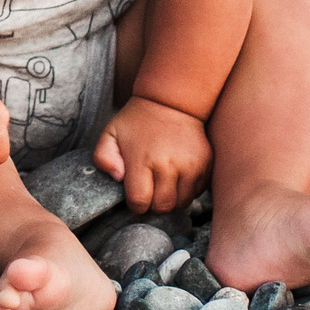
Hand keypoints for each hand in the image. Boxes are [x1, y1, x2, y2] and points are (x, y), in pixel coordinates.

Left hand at [94, 96, 211, 213]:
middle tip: (149, 190)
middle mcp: (169, 166)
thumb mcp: (110, 133)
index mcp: (143, 160)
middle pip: (162, 207)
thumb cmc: (137, 121)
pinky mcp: (206, 166)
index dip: (135, 205)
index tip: (134, 196)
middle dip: (153, 205)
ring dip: (171, 200)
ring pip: (182, 203)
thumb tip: (117, 178)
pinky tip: (176, 178)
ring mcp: (191, 167)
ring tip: (162, 184)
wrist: (171, 102)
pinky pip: (197, 193)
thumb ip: (103, 158)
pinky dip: (186, 192)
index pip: (140, 202)